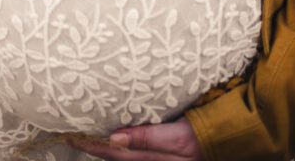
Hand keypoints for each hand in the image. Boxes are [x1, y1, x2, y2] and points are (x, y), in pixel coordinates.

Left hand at [65, 116, 202, 160]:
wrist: (222, 141)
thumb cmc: (199, 138)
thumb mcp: (175, 138)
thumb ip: (146, 137)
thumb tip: (114, 138)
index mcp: (149, 160)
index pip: (114, 153)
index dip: (92, 146)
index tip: (73, 137)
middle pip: (115, 158)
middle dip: (94, 149)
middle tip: (72, 136)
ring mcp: (153, 160)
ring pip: (123, 158)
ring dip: (106, 150)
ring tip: (87, 138)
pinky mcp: (157, 157)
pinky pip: (133, 155)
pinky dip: (120, 149)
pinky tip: (114, 141)